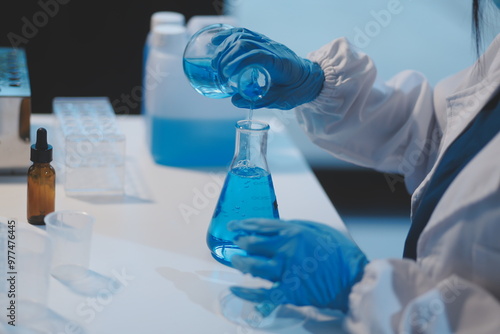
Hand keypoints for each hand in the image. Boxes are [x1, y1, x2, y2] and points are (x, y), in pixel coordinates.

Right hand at [212, 28, 323, 109]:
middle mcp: (273, 49)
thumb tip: (235, 101)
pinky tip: (217, 42)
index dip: (239, 63)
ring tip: (216, 63)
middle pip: (246, 43)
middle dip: (227, 57)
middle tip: (219, 73)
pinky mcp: (263, 42)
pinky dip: (229, 36)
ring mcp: (268, 43)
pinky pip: (245, 34)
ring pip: (243, 36)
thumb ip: (259, 101)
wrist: (308, 79)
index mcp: (279, 63)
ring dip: (226, 47)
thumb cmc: (295, 91)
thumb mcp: (280, 100)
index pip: (257, 55)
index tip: (227, 75)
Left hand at [228, 219, 368, 311]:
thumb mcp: (320, 228)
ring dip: (241, 262)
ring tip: (236, 261)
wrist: (354, 279)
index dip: (244, 225)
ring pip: (253, 266)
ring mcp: (286, 271)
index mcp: (294, 232)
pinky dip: (246, 292)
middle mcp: (286, 250)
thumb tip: (278, 225)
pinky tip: (236, 288)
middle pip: (253, 244)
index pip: (261, 226)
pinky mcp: (289, 292)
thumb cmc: (340, 253)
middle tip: (237, 242)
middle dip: (241, 242)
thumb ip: (297, 225)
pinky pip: (262, 293)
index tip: (234, 225)